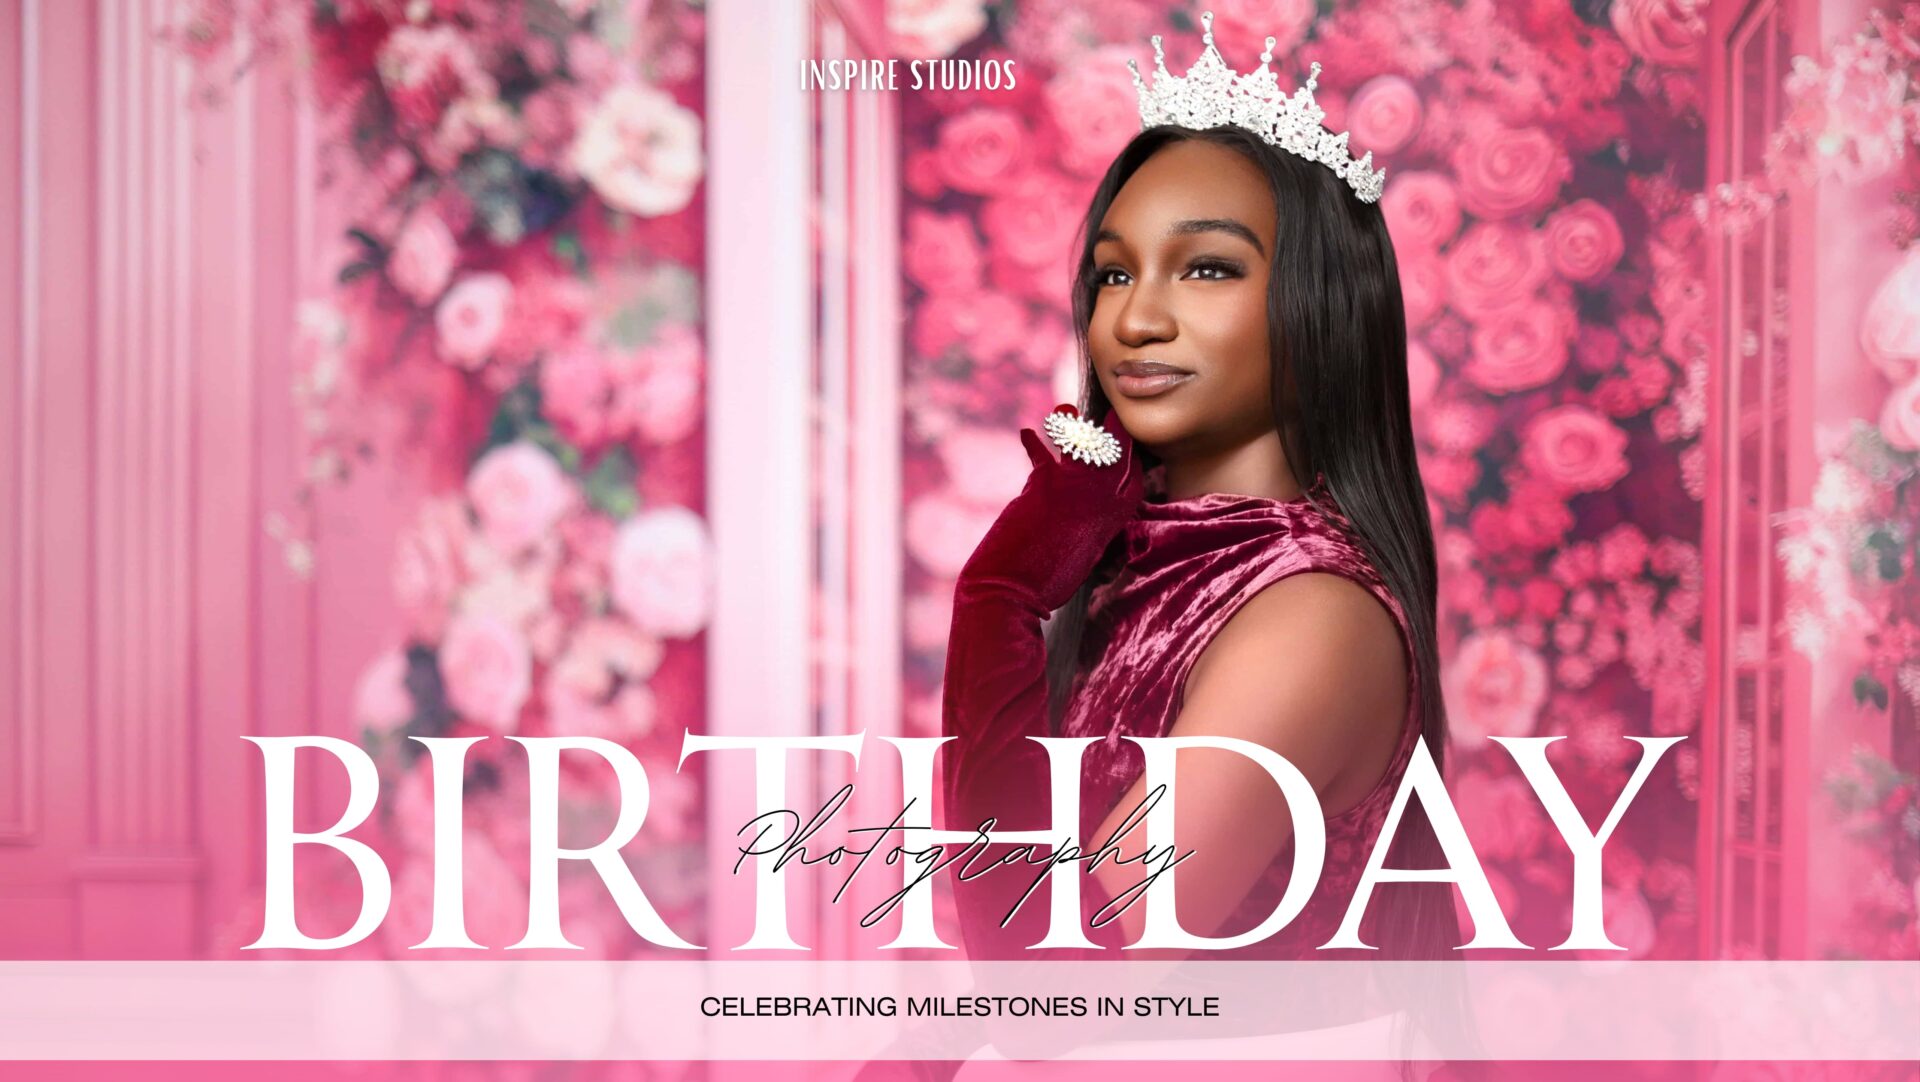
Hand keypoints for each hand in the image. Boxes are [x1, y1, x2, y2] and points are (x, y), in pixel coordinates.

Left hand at [957, 404, 1147, 614]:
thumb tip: (1085, 515)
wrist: (1010, 592)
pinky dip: (1032, 442)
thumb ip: (1088, 529)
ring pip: (1083, 445)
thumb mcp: (1082, 556)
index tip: (1130, 449)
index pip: (1132, 484)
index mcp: (1111, 523)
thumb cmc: (1045, 585)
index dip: (1132, 464)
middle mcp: (1100, 502)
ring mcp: (1075, 488)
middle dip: (1115, 431)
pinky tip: (1026, 433)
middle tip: (1112, 413)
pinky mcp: (1045, 482)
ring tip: (1066, 408)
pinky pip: (1041, 453)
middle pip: (1114, 456)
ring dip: (1073, 425)